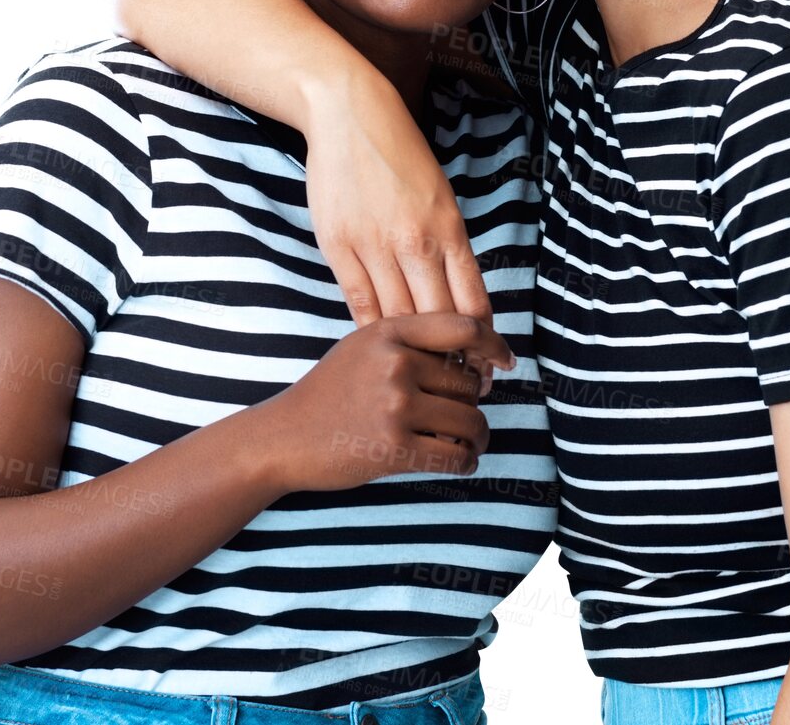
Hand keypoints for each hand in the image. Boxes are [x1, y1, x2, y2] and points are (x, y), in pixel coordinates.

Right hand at [258, 311, 513, 493]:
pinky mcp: (394, 448)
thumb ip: (410, 343)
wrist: (283, 438)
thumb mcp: (362, 348)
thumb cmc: (328, 393)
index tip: (506, 362)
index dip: (494, 344)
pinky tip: (460, 461)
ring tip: (468, 442)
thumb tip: (473, 356)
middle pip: (470, 382)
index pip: (463, 328)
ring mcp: (395, 406)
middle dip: (471, 403)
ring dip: (476, 436)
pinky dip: (466, 461)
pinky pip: (456, 455)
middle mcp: (395, 363)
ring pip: (470, 420)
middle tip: (461, 417)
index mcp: (389, 332)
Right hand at [302, 72, 496, 385]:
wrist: (350, 117)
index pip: (473, 303)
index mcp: (449, 229)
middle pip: (439, 320)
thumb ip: (449, 247)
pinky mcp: (339, 247)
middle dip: (455, 360)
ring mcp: (374, 246)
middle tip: (463, 386)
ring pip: (399, 318)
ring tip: (423, 379)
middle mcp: (415, 242)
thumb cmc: (401, 158)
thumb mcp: (441, 199)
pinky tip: (382, 351)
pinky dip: (373, 331)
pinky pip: (359, 304)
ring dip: (413, 354)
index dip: (485, 343)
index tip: (493, 368)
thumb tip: (459, 300)